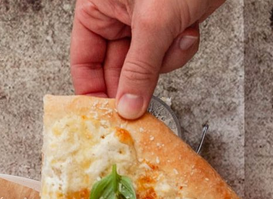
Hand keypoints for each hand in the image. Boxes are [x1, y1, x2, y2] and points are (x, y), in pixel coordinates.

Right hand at [70, 0, 226, 117]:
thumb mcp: (153, 24)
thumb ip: (139, 70)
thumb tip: (128, 106)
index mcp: (97, 9)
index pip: (84, 61)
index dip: (92, 90)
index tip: (103, 115)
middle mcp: (116, 18)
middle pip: (115, 69)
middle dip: (136, 80)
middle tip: (141, 104)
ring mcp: (143, 25)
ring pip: (145, 66)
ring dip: (165, 61)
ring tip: (176, 38)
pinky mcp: (167, 27)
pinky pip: (167, 57)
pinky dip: (180, 50)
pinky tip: (187, 30)